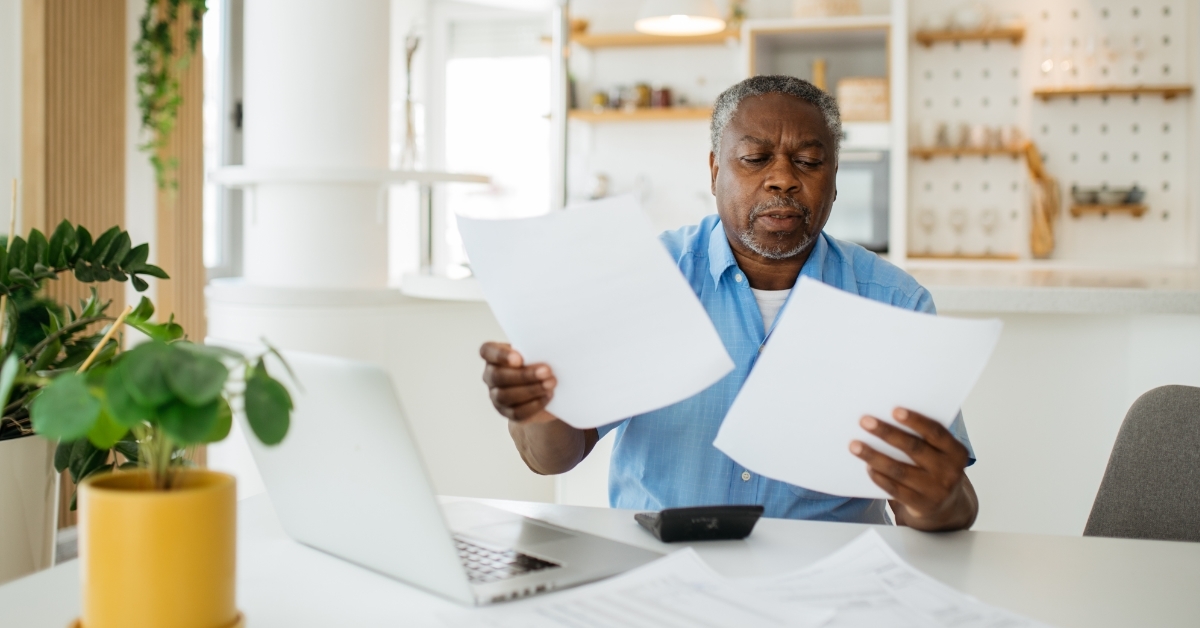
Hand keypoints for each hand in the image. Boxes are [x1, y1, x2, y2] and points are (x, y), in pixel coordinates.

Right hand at [480, 342, 558, 423]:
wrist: (543, 385)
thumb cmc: (537, 362)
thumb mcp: (535, 352)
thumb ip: (535, 351)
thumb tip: (545, 356)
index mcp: (493, 355)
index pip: (487, 351)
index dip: (500, 355)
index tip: (519, 358)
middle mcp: (490, 375)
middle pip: (498, 376)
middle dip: (524, 375)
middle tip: (546, 372)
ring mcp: (496, 396)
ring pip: (505, 396)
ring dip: (531, 390)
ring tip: (550, 384)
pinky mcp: (507, 412)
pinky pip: (517, 412)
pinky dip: (534, 405)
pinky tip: (548, 396)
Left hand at [849, 408, 977, 530]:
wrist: (947, 507)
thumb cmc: (936, 469)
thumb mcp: (941, 454)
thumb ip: (925, 439)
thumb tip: (887, 417)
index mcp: (956, 452)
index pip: (936, 432)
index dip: (915, 421)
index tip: (894, 410)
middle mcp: (949, 471)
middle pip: (914, 448)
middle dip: (887, 433)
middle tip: (865, 421)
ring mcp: (936, 490)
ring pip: (900, 470)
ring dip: (874, 456)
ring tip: (855, 445)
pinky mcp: (921, 504)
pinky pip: (895, 489)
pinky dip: (879, 477)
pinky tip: (867, 467)